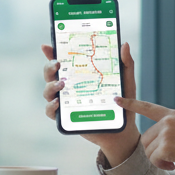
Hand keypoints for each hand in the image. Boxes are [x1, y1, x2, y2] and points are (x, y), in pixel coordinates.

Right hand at [42, 42, 140, 163]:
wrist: (122, 130)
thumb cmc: (123, 104)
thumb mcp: (126, 81)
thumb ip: (126, 63)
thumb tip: (124, 44)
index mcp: (80, 75)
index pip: (63, 61)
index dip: (52, 53)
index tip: (47, 46)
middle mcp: (69, 87)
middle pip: (50, 74)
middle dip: (48, 67)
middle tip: (57, 64)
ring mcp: (65, 102)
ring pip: (47, 91)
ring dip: (50, 86)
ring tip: (61, 84)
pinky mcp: (65, 117)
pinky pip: (50, 112)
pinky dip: (50, 106)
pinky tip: (58, 102)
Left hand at [115, 96, 174, 172]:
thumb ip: (168, 130)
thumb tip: (150, 143)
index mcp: (173, 115)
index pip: (148, 108)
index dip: (131, 104)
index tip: (117, 99)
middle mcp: (168, 121)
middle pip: (145, 138)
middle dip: (154, 151)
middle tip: (170, 158)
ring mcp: (166, 132)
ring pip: (148, 150)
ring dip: (158, 160)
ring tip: (174, 161)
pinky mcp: (166, 146)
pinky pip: (153, 159)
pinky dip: (162, 166)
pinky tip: (174, 165)